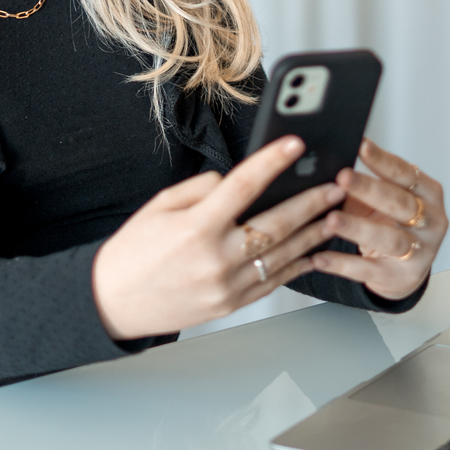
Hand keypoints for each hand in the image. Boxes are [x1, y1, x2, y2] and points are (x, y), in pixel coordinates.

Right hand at [91, 137, 346, 339]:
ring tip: (335, 214)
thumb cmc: (134, 251)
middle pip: (276, 224)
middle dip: (311, 201)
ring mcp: (226, 287)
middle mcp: (216, 260)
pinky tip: (312, 251)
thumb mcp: (160, 206)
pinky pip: (273, 282)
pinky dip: (297, 265)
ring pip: (282, 256)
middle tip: (335, 185)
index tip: (294, 145)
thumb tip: (237, 181)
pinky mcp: (231, 305)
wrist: (114, 302)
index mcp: (196, 229)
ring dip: (313, 234)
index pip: (243, 186)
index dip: (272, 161)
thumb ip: (203, 189)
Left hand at [308, 138, 447, 300]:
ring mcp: (421, 252)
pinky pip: (369, 269)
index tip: (361, 146)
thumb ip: (364, 184)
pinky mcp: (402, 277)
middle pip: (400, 203)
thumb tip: (329, 164)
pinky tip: (320, 257)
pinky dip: (342, 264)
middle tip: (342, 178)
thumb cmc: (391, 224)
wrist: (403, 270)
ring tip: (330, 220)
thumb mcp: (383, 201)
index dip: (383, 160)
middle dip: (370, 189)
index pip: (405, 173)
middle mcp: (431, 221)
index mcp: (428, 194)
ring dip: (358, 228)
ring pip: (389, 239)